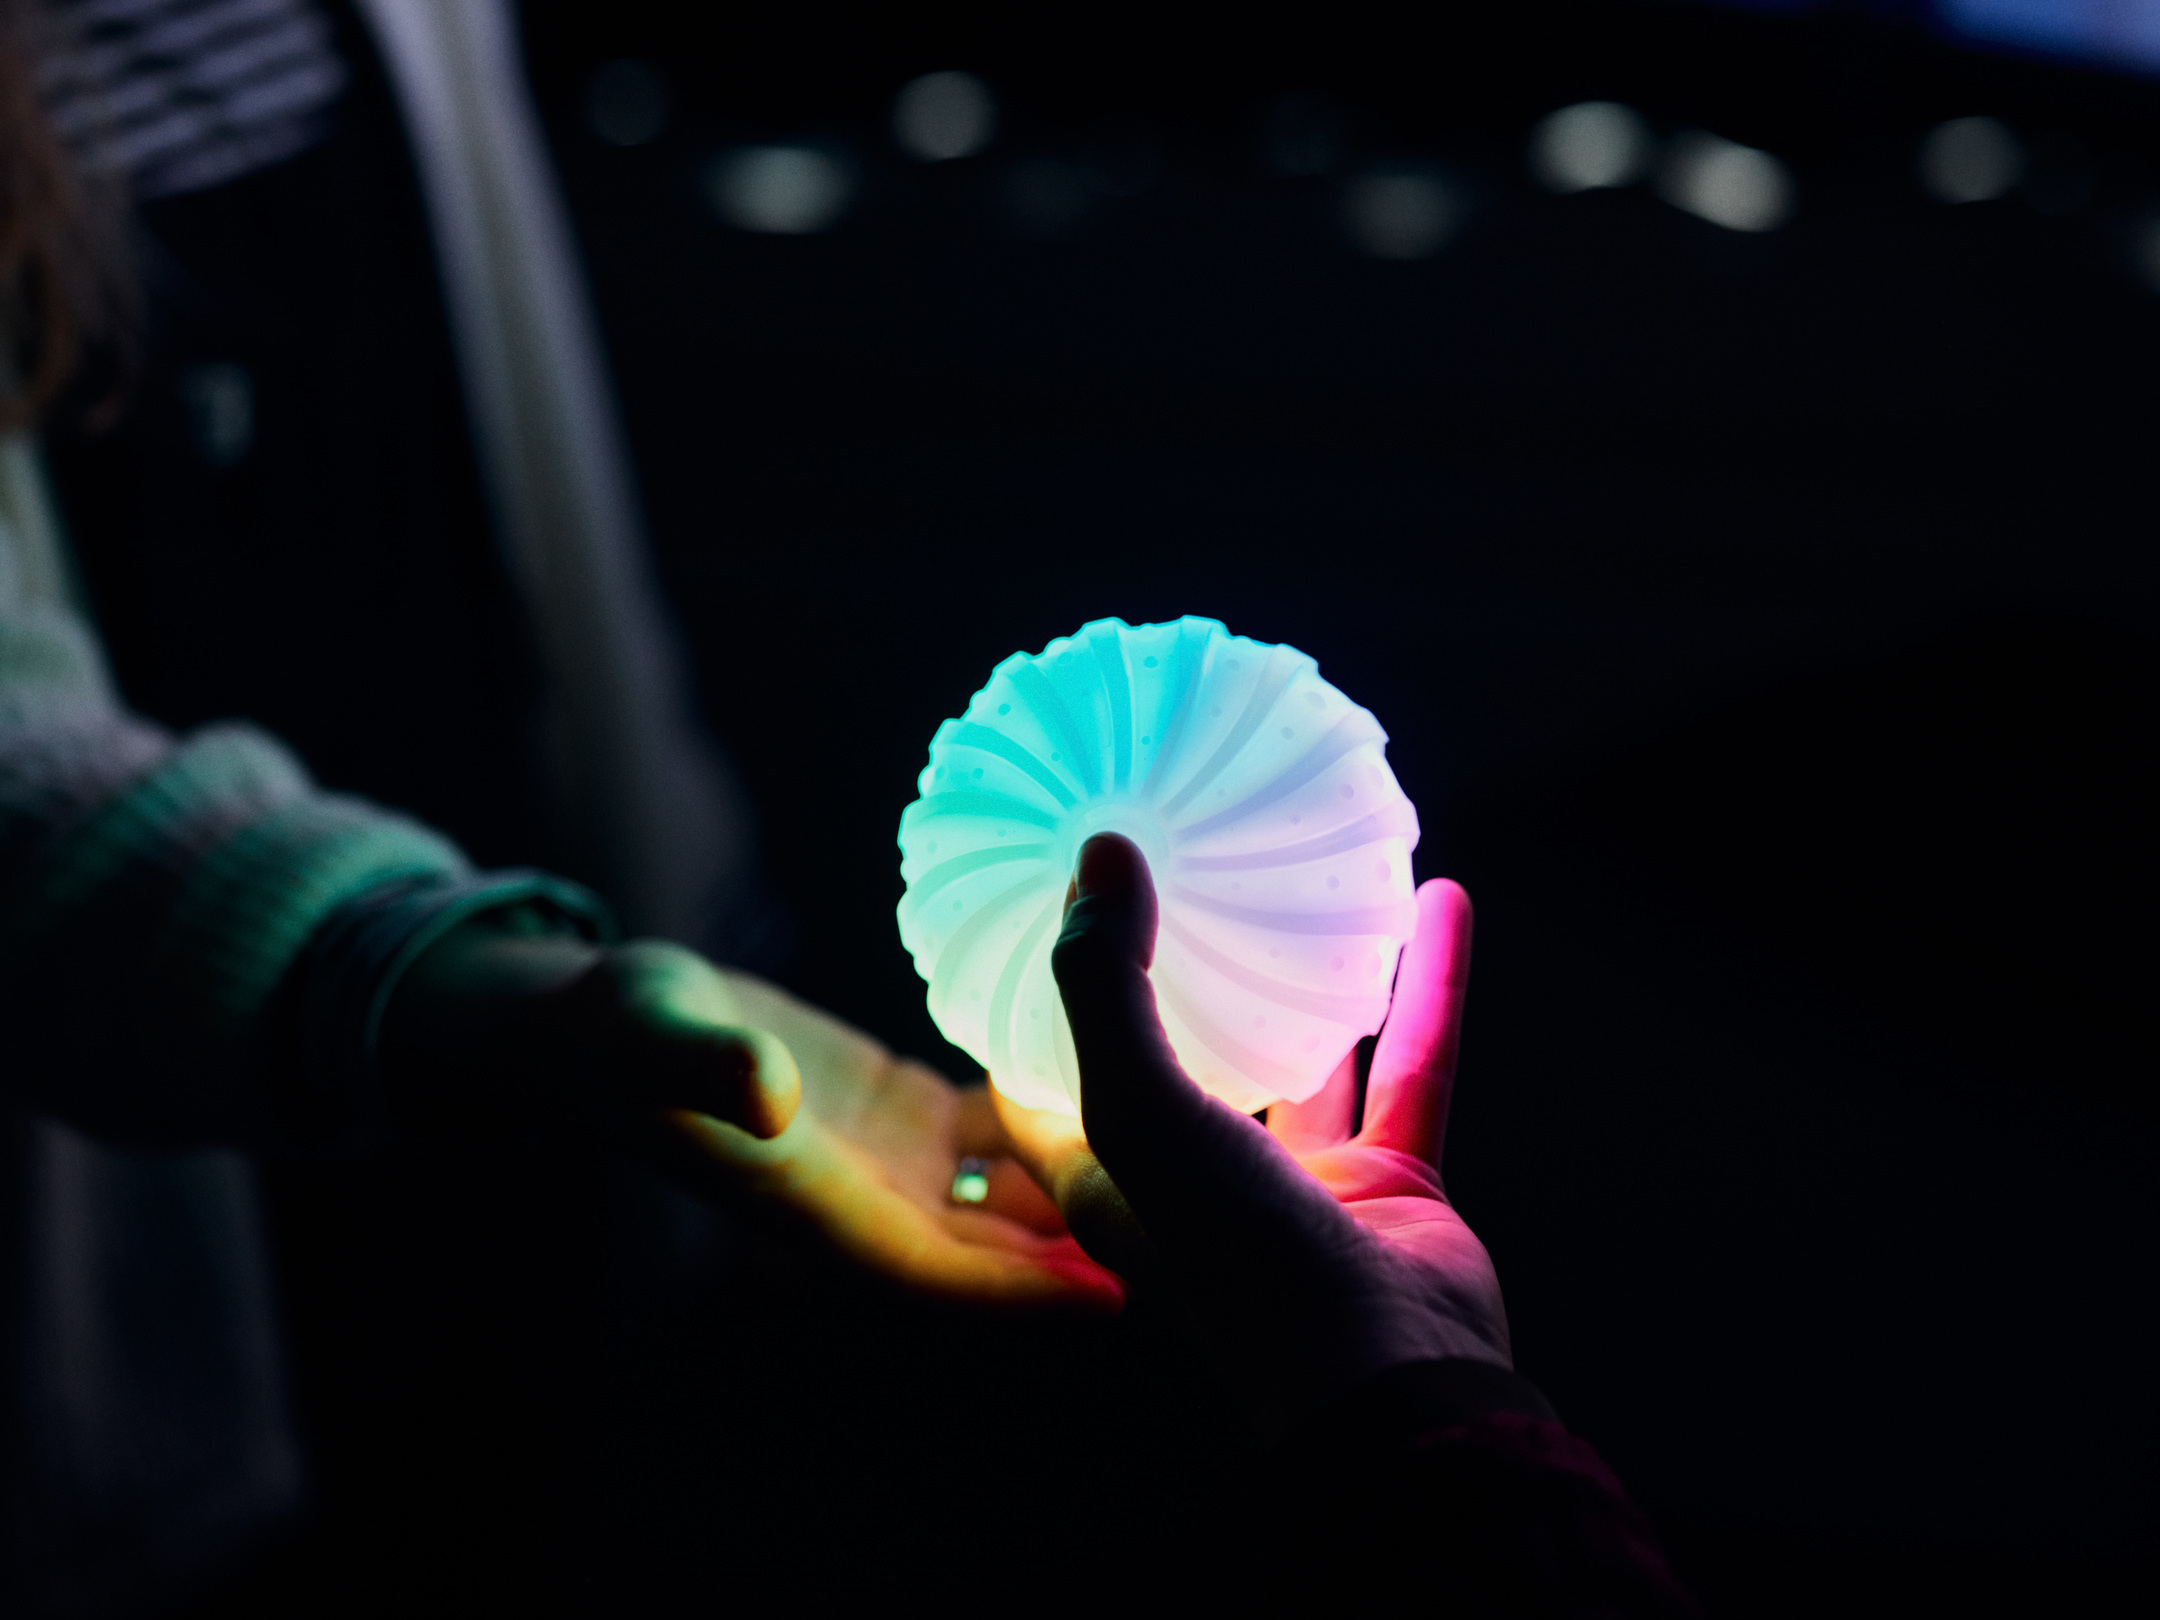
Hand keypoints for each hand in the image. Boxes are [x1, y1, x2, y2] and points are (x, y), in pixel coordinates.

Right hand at [380, 910, 1121, 1310]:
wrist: (595, 1020)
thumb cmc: (612, 1035)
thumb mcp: (654, 1035)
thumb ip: (708, 1068)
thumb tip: (765, 1095)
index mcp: (817, 1206)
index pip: (944, 1274)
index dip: (1031, 1290)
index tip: (1125, 1290)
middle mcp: (867, 1198)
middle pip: (999, 1247)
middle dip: (1088, 1249)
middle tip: (1202, 1226)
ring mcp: (888, 1157)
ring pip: (1009, 1191)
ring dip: (1086, 1184)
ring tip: (1193, 1155)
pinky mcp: (899, 1109)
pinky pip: (993, 1129)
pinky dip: (1052, 1115)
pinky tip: (1121, 1079)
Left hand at [994, 836, 1508, 1421]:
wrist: (1390, 1373)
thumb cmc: (1238, 1257)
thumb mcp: (1136, 1111)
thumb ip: (1106, 986)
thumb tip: (1100, 855)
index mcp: (1113, 1179)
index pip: (1051, 1080)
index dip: (1045, 1000)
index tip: (1052, 903)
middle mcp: (1200, 1176)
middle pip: (1184, 1054)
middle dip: (1185, 970)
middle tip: (1186, 864)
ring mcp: (1301, 1179)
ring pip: (1308, 1049)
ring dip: (1318, 968)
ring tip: (1319, 873)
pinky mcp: (1393, 1176)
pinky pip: (1414, 1059)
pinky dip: (1430, 984)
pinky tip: (1441, 901)